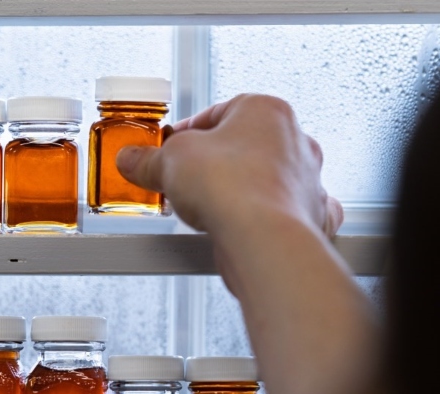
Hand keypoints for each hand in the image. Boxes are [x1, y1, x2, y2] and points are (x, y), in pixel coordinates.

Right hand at [115, 93, 343, 237]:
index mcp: (266, 110)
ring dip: (233, 190)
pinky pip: (275, 211)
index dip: (186, 133)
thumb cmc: (232, 186)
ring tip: (203, 207)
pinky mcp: (306, 216)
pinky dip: (257, 217)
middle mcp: (293, 141)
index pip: (217, 114)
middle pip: (241, 147)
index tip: (169, 149)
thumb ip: (148, 159)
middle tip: (183, 179)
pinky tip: (234, 226)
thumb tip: (133, 159)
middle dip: (210, 163)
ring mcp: (304, 180)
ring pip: (261, 179)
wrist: (262, 238)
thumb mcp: (170, 161)